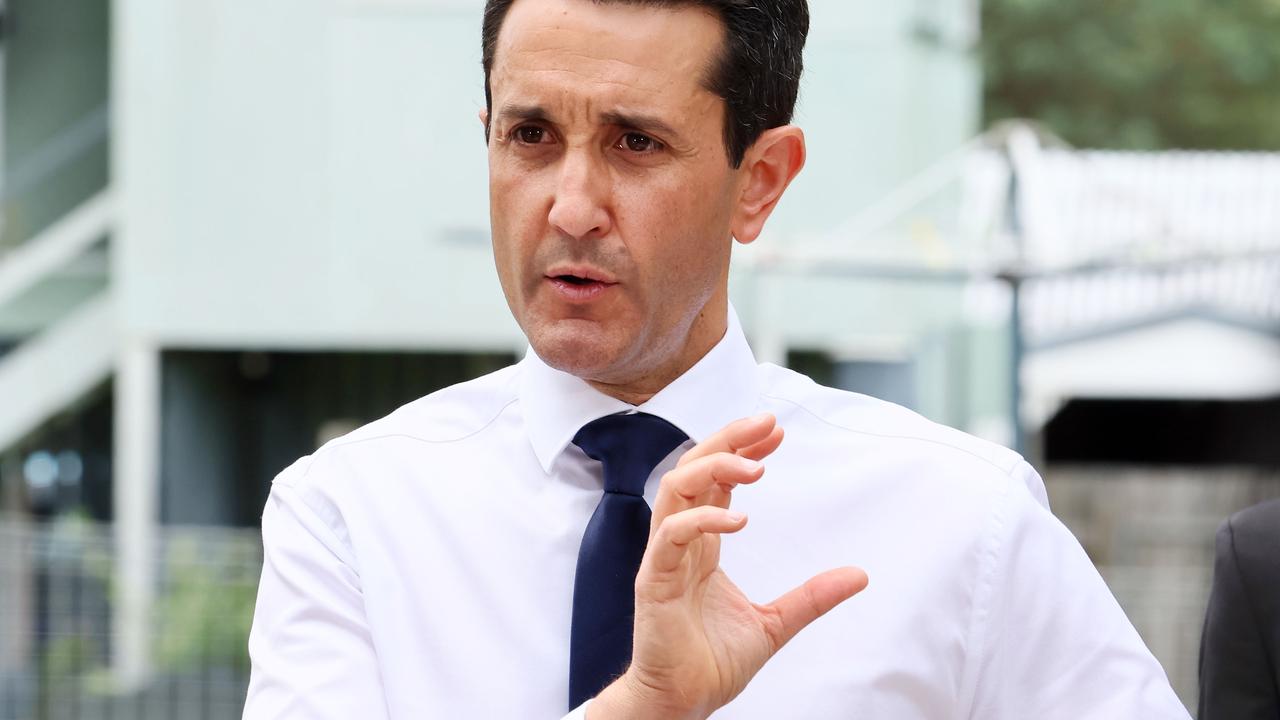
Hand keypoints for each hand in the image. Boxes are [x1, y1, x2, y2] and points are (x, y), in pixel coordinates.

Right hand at [587, 413, 868, 719]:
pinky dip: (703, 518)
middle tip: (765, 424)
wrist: (681, 702)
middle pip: (691, 469)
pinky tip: (738, 518)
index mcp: (701, 545)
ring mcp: (663, 558)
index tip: (775, 433)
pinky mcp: (653, 581)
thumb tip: (859, 575)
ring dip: (713, 467)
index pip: (714, 480)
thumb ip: (812, 596)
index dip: (741, 450)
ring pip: (675, 489)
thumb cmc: (712, 661)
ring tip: (754, 466)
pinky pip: (671, 535)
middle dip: (727, 439)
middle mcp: (679, 542)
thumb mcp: (776, 623)